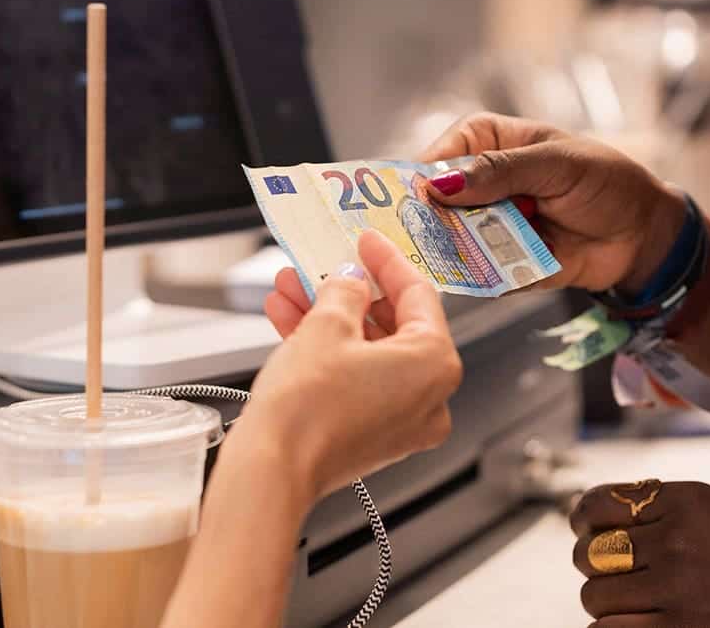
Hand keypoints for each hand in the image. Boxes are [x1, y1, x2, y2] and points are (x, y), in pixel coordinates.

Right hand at [238, 230, 462, 501]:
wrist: (273, 468)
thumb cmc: (307, 405)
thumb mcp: (326, 324)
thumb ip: (345, 290)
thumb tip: (351, 280)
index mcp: (436, 364)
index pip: (417, 295)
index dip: (386, 261)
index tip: (366, 240)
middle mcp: (430, 397)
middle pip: (391, 324)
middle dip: (348, 291)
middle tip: (321, 265)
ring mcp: (401, 421)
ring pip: (367, 352)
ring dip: (327, 317)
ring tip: (290, 289)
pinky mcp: (371, 436)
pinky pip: (356, 379)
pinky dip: (327, 351)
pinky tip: (289, 321)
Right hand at [420, 113, 686, 292]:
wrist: (642, 236)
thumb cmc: (606, 183)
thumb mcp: (557, 165)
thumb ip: (499, 171)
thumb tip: (441, 183)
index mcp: (488, 143)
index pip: (440, 154)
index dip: (423, 174)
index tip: (419, 194)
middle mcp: (479, 184)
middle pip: (435, 201)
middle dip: (429, 218)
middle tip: (425, 231)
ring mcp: (486, 225)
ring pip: (448, 237)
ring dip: (448, 248)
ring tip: (453, 254)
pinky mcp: (496, 262)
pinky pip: (472, 271)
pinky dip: (471, 276)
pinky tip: (472, 276)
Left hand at [571, 481, 709, 626]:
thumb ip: (671, 511)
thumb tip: (603, 513)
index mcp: (690, 501)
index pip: (599, 503)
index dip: (584, 521)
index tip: (586, 531)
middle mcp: (678, 538)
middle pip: (590, 553)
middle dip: (596, 568)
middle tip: (619, 577)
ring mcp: (678, 585)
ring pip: (594, 596)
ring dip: (607, 605)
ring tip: (636, 606)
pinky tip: (636, 625)